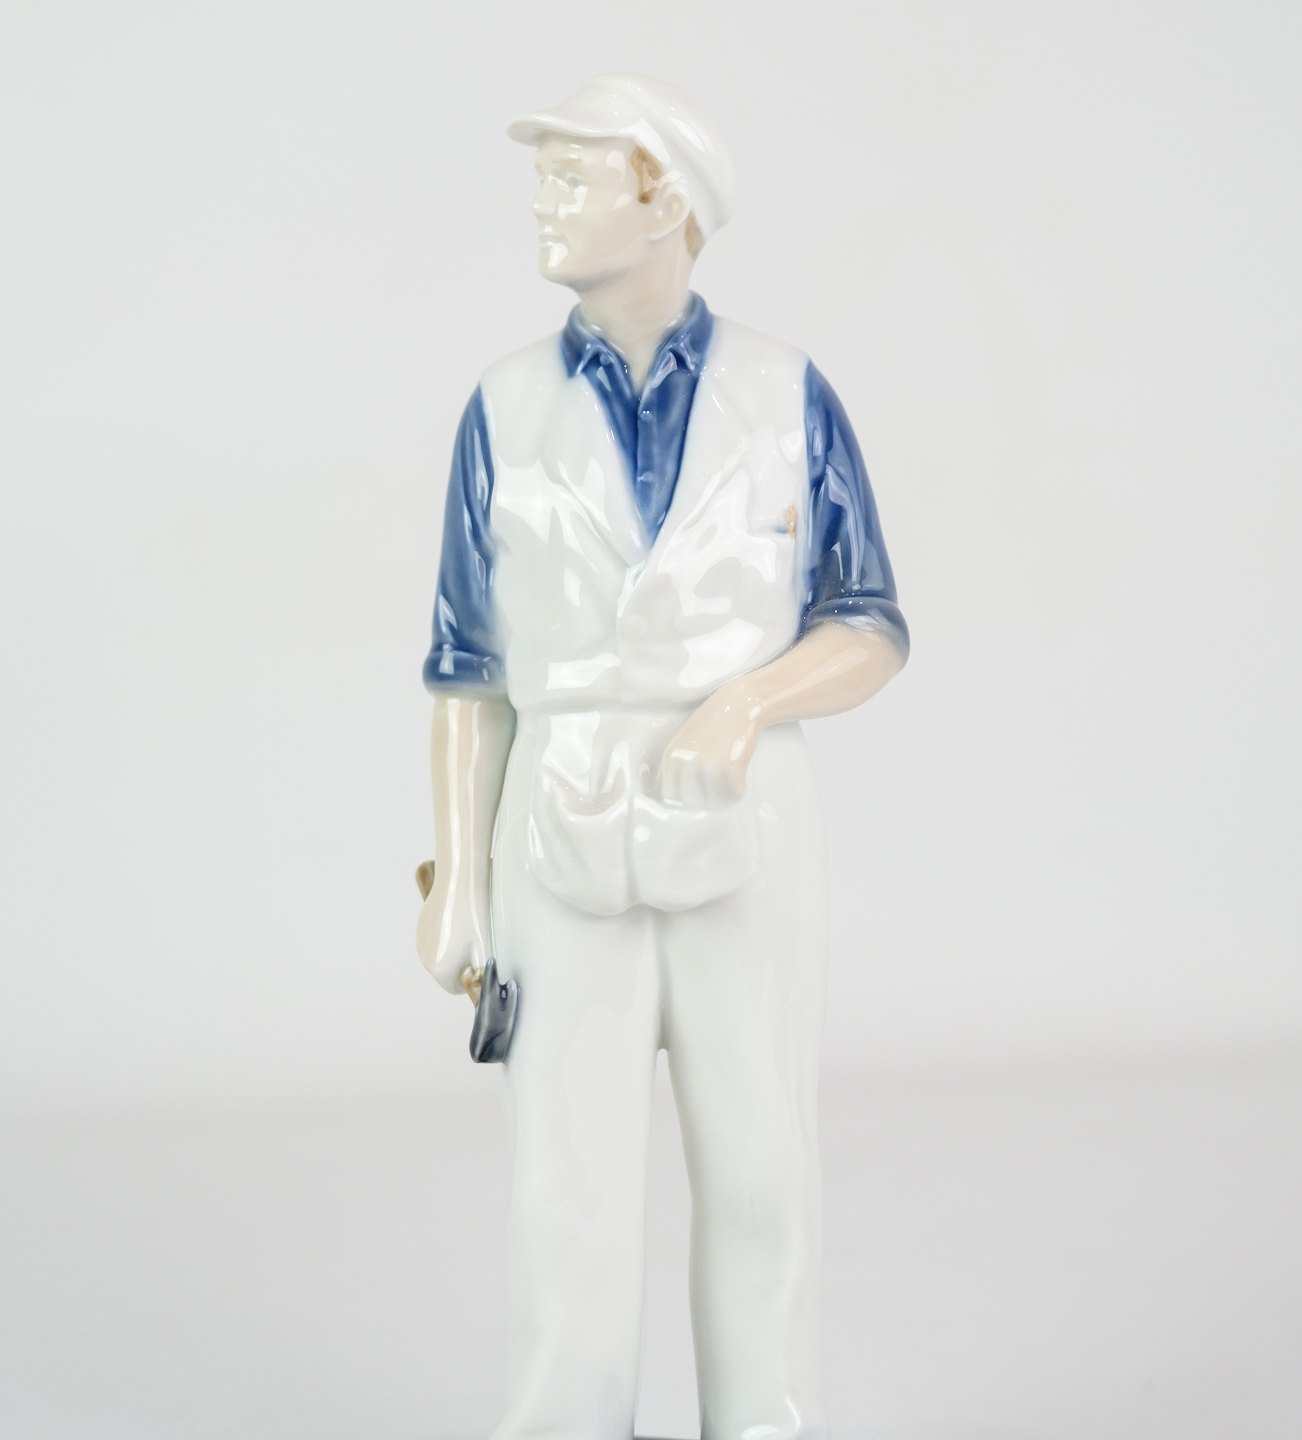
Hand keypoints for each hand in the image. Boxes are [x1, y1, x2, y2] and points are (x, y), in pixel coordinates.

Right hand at [415, 865, 489, 998]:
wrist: (460, 882)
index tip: (482, 960)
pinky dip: (448, 935)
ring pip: (442, 954)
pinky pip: (437, 939)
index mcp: (439, 969)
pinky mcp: (422, 926)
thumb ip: (481, 975)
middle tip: (478, 942)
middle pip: (447, 971)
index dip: (471, 977)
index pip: (456, 987)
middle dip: (462, 962)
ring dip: (455, 949)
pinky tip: (459, 918)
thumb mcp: (485, 950)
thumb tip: (481, 991)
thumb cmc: (476, 917)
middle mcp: (425, 958)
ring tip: (470, 928)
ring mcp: (421, 941)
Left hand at [659, 688, 761, 807]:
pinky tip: (740, 780)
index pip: (671, 794)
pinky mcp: (731, 766)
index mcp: (672, 755)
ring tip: (729, 785)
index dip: (686, 798)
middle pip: (693, 801)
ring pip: (715, 799)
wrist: (739, 703)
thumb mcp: (684, 739)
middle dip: (705, 800)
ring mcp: (709, 765)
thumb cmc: (713, 721)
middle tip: (717, 792)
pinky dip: (739, 789)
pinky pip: (734, 791)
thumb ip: (678, 762)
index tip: (698, 796)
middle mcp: (687, 762)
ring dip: (724, 796)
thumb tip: (678, 795)